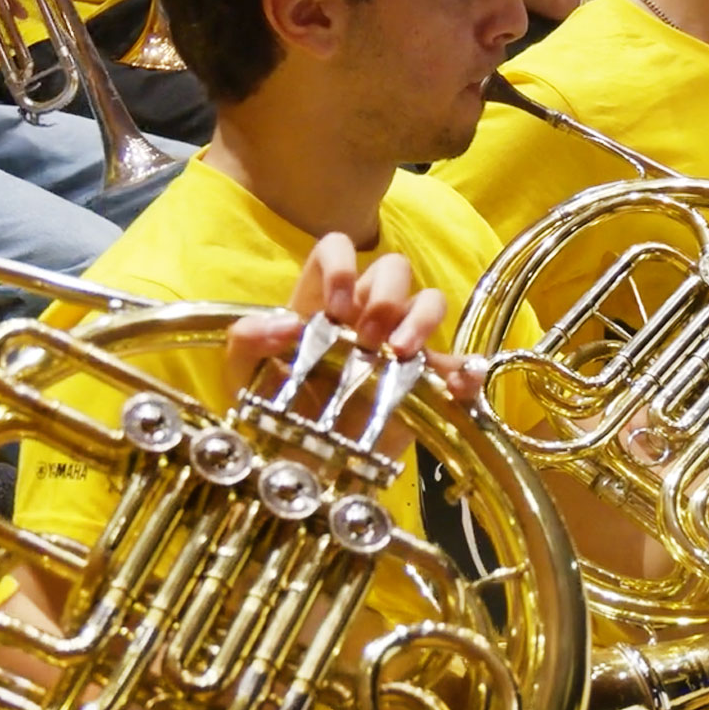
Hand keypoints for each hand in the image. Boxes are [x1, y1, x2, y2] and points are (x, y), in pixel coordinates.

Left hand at [225, 237, 484, 408]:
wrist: (299, 460)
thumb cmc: (272, 406)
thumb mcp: (244, 372)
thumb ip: (246, 339)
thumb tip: (283, 325)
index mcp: (324, 299)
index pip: (338, 248)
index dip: (342, 265)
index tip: (336, 308)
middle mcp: (365, 312)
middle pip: (394, 267)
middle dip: (385, 297)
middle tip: (367, 340)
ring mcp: (399, 343)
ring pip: (430, 300)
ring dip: (421, 320)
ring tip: (402, 354)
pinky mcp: (424, 380)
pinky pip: (457, 363)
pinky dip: (464, 369)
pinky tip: (458, 384)